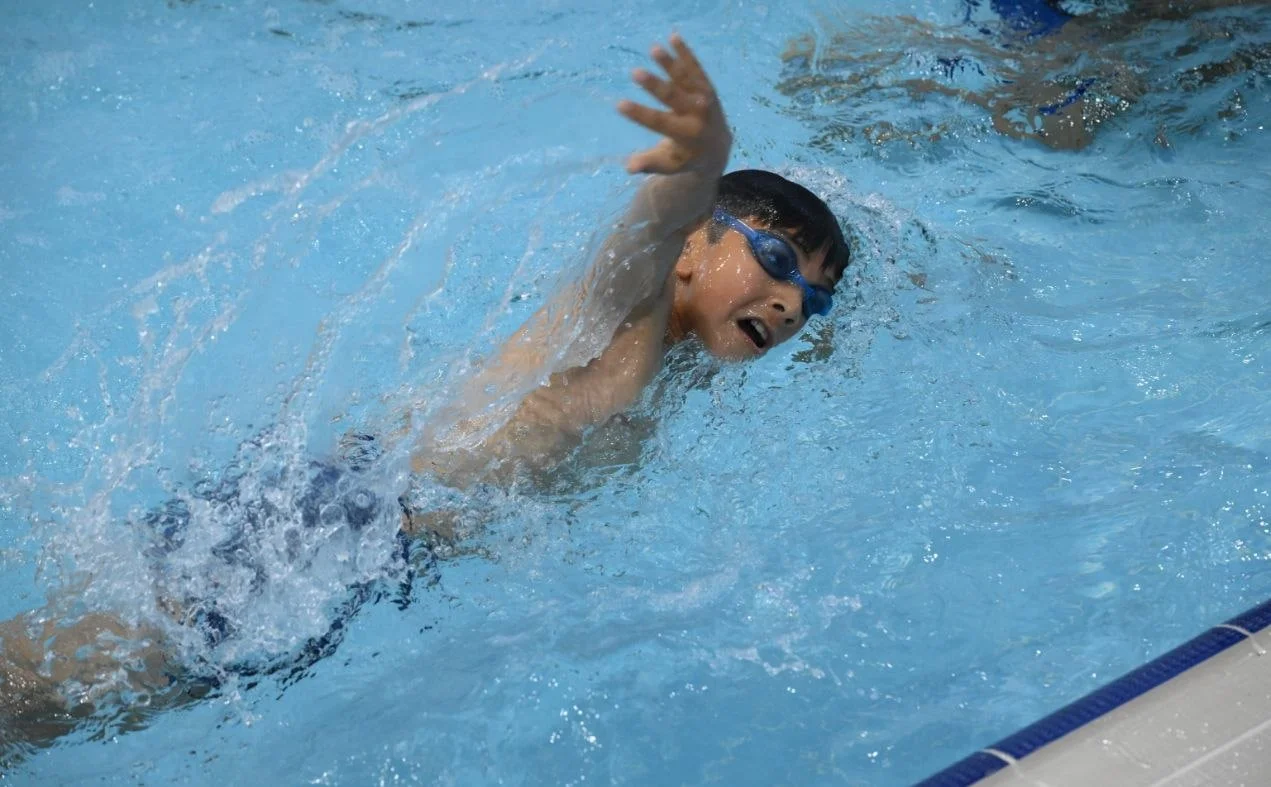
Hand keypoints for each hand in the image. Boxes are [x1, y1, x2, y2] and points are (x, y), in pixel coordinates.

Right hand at [618, 34, 731, 174]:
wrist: (718, 148)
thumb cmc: (685, 157)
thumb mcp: (668, 165)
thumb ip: (649, 164)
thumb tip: (629, 167)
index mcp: (686, 136)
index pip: (659, 123)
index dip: (639, 114)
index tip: (619, 105)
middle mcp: (697, 115)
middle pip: (674, 98)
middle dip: (654, 86)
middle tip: (636, 73)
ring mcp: (705, 99)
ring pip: (686, 79)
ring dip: (670, 63)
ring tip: (654, 48)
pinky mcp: (707, 87)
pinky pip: (695, 69)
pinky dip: (685, 53)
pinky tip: (673, 36)